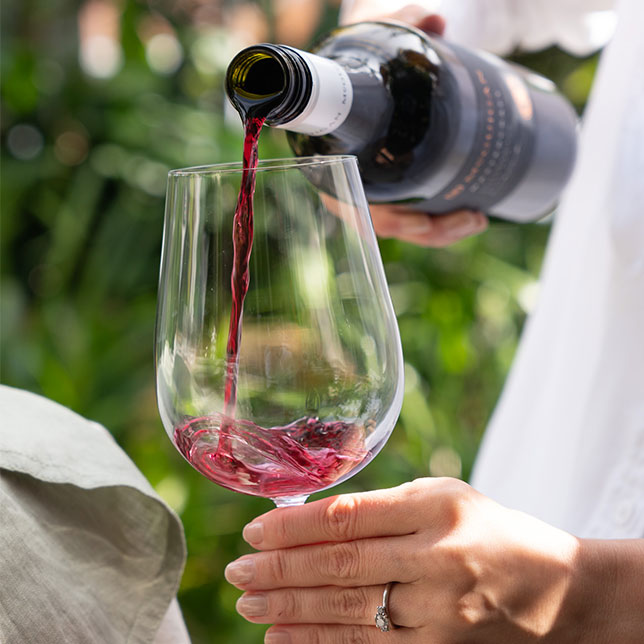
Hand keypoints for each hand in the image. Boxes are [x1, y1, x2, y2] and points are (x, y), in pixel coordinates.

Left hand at [224, 478, 601, 642]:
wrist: (554, 591)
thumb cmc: (487, 529)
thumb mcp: (441, 498)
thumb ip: (382, 507)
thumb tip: (311, 520)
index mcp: (435, 509)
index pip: (348, 516)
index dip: (294, 525)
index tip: (254, 529)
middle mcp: (435, 559)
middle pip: (341, 566)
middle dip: (279, 570)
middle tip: (236, 571)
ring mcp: (437, 612)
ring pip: (347, 611)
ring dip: (289, 608)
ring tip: (248, 603)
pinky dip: (318, 643)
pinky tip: (282, 638)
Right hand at [342, 5, 489, 246]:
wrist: (368, 62)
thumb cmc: (366, 56)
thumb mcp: (377, 34)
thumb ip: (399, 21)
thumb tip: (434, 19)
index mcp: (333, 155)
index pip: (351, 202)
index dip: (382, 218)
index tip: (417, 220)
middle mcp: (350, 178)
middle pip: (385, 222)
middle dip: (427, 231)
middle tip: (471, 217)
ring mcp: (374, 185)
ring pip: (402, 224)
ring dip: (439, 232)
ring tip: (478, 219)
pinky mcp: (394, 184)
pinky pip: (412, 214)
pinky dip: (439, 221)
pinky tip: (472, 214)